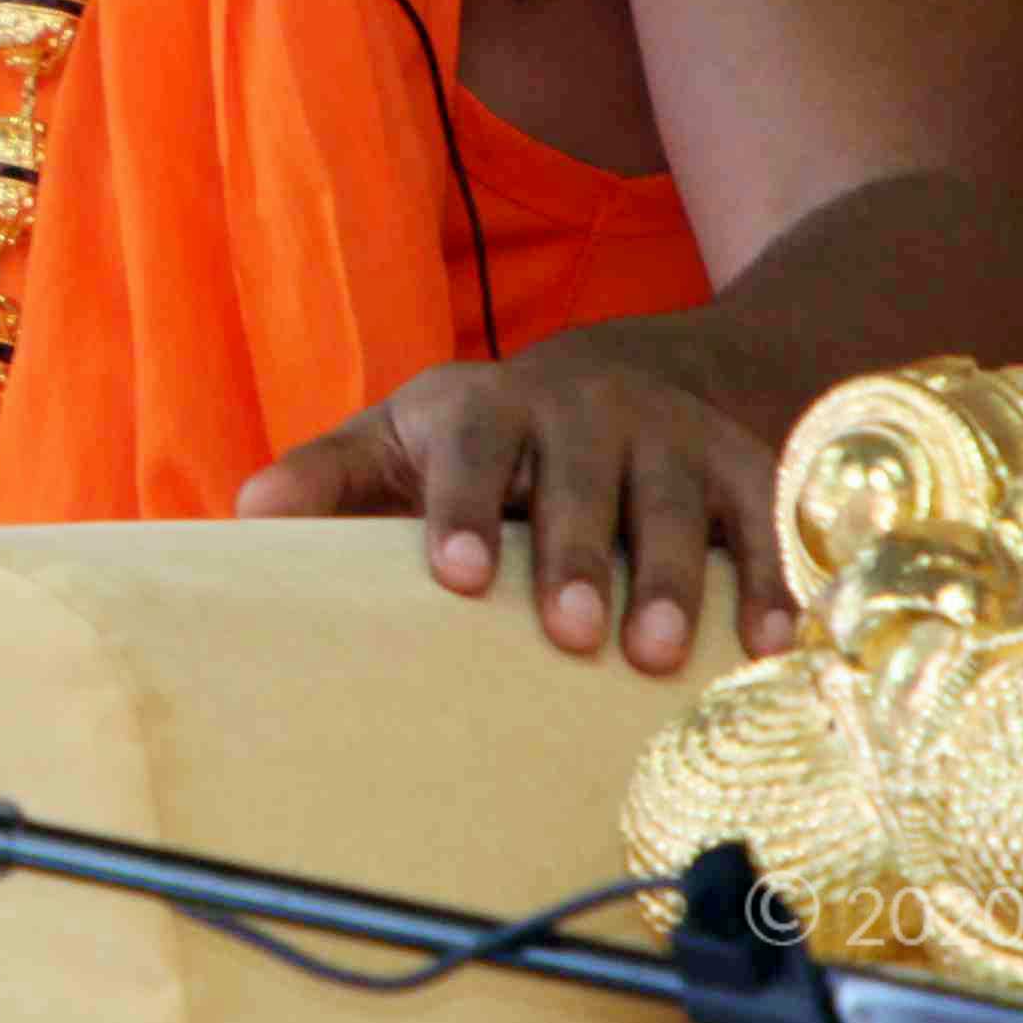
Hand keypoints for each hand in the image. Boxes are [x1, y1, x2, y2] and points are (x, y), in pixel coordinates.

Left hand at [233, 327, 802, 674]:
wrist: (646, 366)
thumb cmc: (495, 434)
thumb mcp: (412, 435)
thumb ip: (336, 476)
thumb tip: (245, 514)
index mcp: (491, 407)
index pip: (473, 451)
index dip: (465, 507)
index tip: (458, 574)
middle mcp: (587, 411)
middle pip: (583, 480)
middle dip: (577, 554)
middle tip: (569, 631)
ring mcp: (672, 435)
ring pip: (677, 504)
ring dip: (675, 578)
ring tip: (660, 656)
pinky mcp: (743, 464)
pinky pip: (765, 520)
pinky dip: (775, 578)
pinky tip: (776, 644)